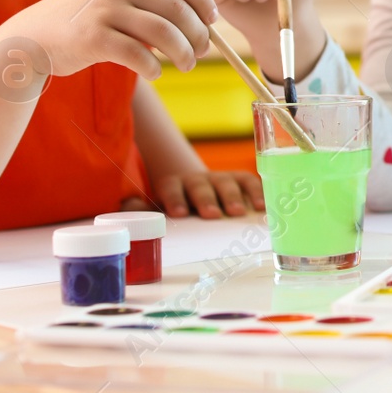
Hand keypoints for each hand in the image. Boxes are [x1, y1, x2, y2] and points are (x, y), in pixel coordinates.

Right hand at [0, 0, 216, 80]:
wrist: (31, 37)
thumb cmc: (85, 20)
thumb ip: (152, 1)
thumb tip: (203, 23)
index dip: (202, 1)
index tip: (212, 20)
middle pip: (178, 10)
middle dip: (198, 34)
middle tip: (202, 51)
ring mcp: (104, 9)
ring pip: (164, 34)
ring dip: (183, 54)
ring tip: (187, 65)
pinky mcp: (93, 37)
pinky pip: (139, 55)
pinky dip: (155, 68)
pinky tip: (155, 73)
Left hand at [151, 169, 265, 218]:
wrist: (192, 183)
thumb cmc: (175, 201)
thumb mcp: (154, 204)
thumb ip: (140, 208)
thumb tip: (128, 207)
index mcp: (173, 185)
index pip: (172, 188)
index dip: (175, 199)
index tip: (178, 213)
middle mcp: (197, 179)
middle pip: (201, 186)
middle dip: (207, 199)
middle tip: (213, 214)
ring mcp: (219, 178)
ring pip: (226, 182)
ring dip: (233, 196)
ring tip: (238, 212)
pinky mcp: (237, 179)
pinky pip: (248, 181)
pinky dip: (256, 191)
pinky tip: (262, 206)